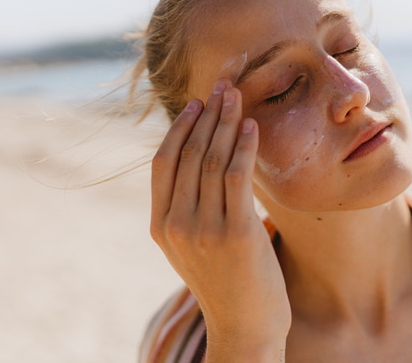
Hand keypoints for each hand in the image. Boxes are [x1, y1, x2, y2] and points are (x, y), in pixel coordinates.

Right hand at [150, 78, 289, 360]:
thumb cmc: (226, 283)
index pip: (163, 162)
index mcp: (160, 225)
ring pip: (212, 159)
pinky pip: (236, 177)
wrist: (245, 328)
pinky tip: (251, 126)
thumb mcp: (194, 247)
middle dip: (207, 114)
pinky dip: (243, 147)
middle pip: (188, 153)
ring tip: (237, 95)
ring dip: (226, 122)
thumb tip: (199, 166)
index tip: (197, 102)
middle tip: (222, 84)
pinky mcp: (234, 233)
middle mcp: (175, 224)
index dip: (180, 127)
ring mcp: (203, 229)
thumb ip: (187, 210)